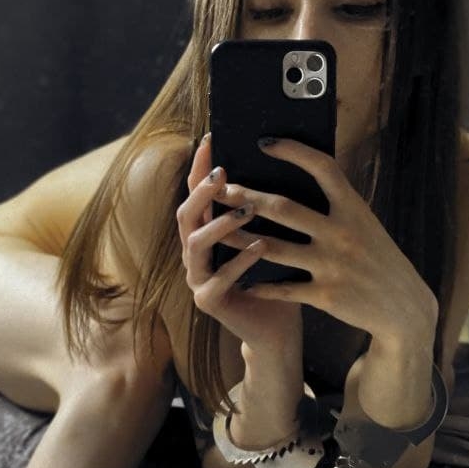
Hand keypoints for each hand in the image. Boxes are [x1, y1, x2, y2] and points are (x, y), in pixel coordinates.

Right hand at [177, 134, 301, 353]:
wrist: (277, 327)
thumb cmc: (277, 277)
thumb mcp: (272, 235)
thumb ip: (265, 207)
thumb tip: (283, 159)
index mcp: (207, 232)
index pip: (197, 193)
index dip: (200, 167)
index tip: (211, 140)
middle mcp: (195, 253)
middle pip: (185, 214)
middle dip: (203, 192)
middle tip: (223, 174)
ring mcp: (197, 278)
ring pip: (195, 244)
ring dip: (220, 223)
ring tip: (248, 210)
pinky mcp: (207, 301)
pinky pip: (218, 278)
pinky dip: (240, 261)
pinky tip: (261, 246)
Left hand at [214, 136, 438, 347]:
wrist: (403, 308)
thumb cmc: (378, 260)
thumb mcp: (365, 224)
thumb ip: (337, 204)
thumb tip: (302, 177)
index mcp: (354, 208)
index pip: (322, 168)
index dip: (293, 151)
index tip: (264, 141)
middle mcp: (342, 232)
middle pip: (284, 208)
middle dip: (248, 197)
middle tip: (221, 189)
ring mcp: (333, 265)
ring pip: (273, 248)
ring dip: (240, 239)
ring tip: (217, 231)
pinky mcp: (326, 296)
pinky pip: (283, 288)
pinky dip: (260, 284)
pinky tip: (241, 279)